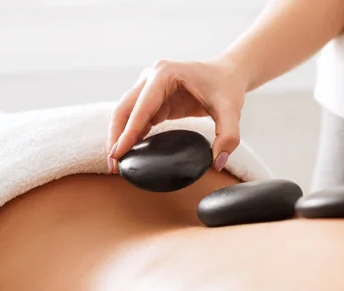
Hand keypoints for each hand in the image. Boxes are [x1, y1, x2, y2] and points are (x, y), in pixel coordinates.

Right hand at [107, 58, 246, 172]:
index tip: (118, 153)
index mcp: (165, 74)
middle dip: (116, 136)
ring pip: (126, 113)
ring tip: (116, 163)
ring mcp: (150, 86)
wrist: (229, 74)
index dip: (129, 131)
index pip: (142, 106)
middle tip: (112, 164)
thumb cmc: (228, 86)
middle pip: (124, 108)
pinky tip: (129, 152)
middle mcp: (151, 76)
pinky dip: (131, 134)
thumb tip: (218, 162)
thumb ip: (228, 135)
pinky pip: (137, 118)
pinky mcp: (154, 99)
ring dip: (119, 136)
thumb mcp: (232, 110)